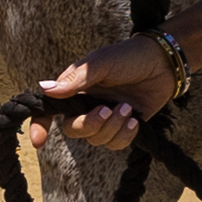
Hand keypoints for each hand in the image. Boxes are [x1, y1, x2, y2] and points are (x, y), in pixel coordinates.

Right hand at [30, 34, 181, 152]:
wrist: (162, 63)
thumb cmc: (128, 57)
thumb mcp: (100, 64)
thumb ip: (75, 79)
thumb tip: (45, 89)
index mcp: (74, 89)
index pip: (49, 110)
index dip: (39, 126)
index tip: (39, 142)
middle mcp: (85, 106)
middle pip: (73, 130)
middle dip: (89, 125)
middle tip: (107, 109)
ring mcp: (104, 118)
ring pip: (96, 140)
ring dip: (113, 128)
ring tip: (128, 108)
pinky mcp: (122, 127)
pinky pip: (116, 145)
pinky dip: (125, 136)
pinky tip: (135, 120)